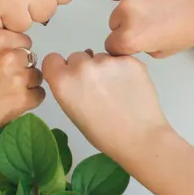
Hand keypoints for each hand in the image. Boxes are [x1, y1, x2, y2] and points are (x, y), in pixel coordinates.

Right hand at [0, 30, 44, 140]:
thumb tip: (11, 48)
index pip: (24, 41)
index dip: (18, 52)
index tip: (9, 62)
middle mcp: (10, 56)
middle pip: (32, 59)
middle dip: (22, 68)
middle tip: (7, 80)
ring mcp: (18, 78)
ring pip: (37, 77)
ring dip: (28, 84)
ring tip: (10, 92)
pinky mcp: (23, 99)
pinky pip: (39, 95)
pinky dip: (30, 99)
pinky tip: (15, 102)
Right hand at [42, 51, 169, 162]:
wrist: (140, 138)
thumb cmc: (104, 134)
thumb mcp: (73, 113)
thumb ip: (68, 88)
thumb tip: (75, 74)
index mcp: (63, 81)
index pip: (52, 59)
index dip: (60, 68)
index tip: (70, 78)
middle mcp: (82, 66)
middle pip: (77, 56)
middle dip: (84, 69)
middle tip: (97, 89)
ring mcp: (107, 60)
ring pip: (99, 57)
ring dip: (104, 68)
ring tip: (117, 90)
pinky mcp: (129, 59)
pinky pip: (119, 58)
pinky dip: (122, 69)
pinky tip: (129, 86)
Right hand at [106, 0, 193, 57]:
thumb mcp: (165, 50)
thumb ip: (142, 46)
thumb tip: (134, 40)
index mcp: (131, 36)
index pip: (111, 44)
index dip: (123, 44)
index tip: (132, 40)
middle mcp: (127, 11)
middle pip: (114, 20)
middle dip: (128, 22)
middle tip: (151, 21)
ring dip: (136, 2)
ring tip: (160, 3)